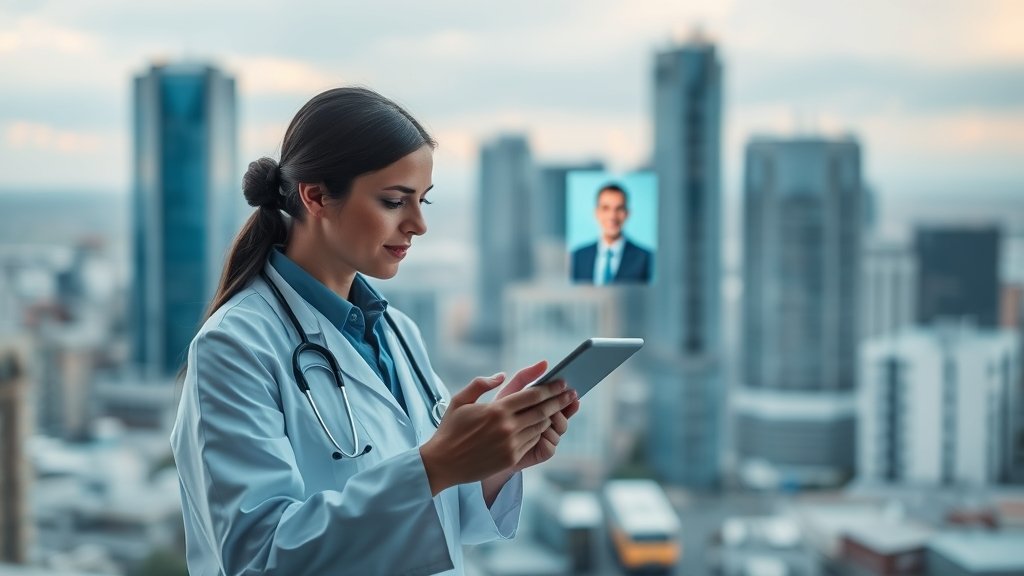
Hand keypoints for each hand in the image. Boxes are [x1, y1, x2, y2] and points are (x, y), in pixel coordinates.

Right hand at [419, 362, 575, 495]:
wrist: (442, 463)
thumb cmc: (450, 429)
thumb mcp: (460, 400)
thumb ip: (480, 383)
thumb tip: (501, 374)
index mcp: (496, 410)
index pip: (532, 396)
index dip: (550, 388)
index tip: (562, 382)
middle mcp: (507, 427)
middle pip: (542, 411)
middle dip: (559, 401)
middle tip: (571, 394)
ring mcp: (510, 445)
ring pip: (540, 428)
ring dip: (551, 417)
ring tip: (558, 408)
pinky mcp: (511, 459)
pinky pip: (532, 442)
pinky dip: (539, 432)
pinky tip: (542, 425)